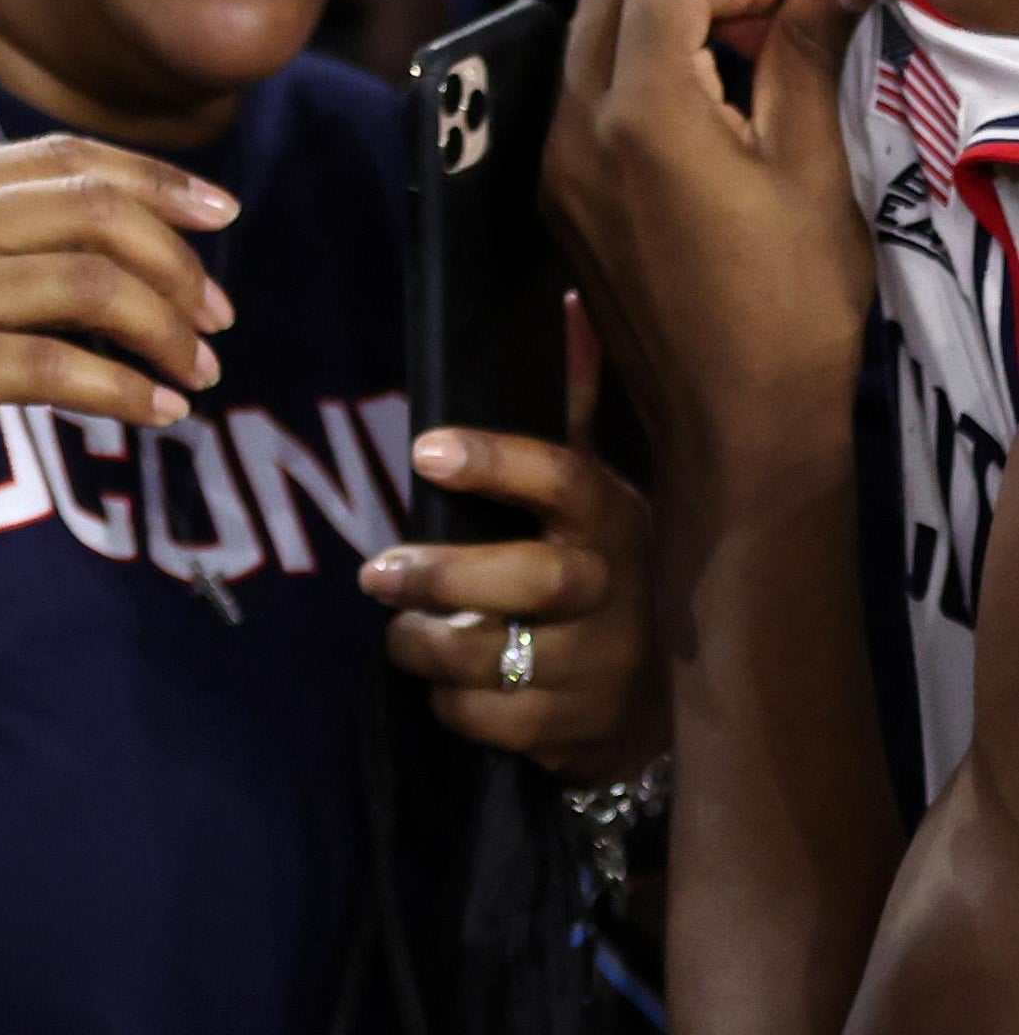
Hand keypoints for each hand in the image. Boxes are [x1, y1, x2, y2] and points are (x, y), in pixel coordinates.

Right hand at [0, 135, 242, 542]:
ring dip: (167, 334)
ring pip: (94, 288)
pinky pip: (63, 369)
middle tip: (217, 322)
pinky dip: (129, 393)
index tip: (223, 214)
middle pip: (95, 213)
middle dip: (179, 266)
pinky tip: (158, 413)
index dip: (157, 178)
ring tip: (196, 374)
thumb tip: (133, 256)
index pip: (65, 156)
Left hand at [364, 408, 662, 770]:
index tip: (424, 450)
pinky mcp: (580, 730)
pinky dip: (450, 702)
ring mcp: (606, 667)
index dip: (498, 462)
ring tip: (398, 629)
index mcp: (615, 521)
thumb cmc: (597, 568)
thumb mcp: (589, 488)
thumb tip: (563, 305)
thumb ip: (568, 406)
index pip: (566, 481)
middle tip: (374, 571)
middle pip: (537, 582)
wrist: (659, 695)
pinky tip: (441, 684)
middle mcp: (620, 593)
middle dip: (445, 575)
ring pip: (503, 658)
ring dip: (428, 644)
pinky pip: (493, 719)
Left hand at [547, 0, 873, 492]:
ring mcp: (550, 165)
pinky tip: (708, 115)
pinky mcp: (554, 198)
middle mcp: (571, 129)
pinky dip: (635, 78)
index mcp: (640, 114)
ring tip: (749, 65)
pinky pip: (578, 101)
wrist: (731, 421)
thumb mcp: (815, 169)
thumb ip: (807, 60)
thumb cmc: (792, 302)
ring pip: (585, 42)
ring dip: (660, 27)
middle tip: (772, 20)